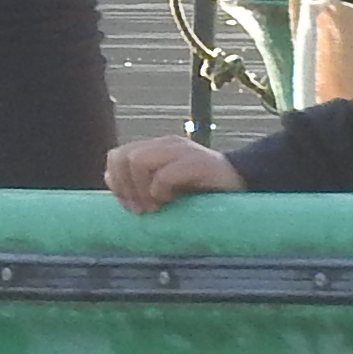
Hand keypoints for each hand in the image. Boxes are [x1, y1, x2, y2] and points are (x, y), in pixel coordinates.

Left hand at [105, 132, 245, 213]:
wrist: (243, 184)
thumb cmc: (201, 190)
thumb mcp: (165, 186)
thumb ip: (138, 181)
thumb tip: (109, 180)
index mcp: (156, 148)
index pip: (117, 156)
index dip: (116, 182)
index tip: (130, 205)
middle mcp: (166, 144)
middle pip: (123, 157)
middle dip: (126, 187)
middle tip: (143, 209)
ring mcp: (183, 151)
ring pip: (138, 162)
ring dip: (142, 190)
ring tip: (157, 206)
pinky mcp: (198, 163)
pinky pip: (164, 175)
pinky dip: (161, 192)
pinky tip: (172, 201)